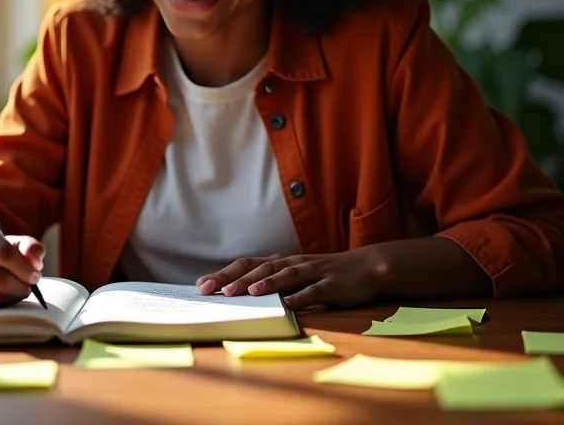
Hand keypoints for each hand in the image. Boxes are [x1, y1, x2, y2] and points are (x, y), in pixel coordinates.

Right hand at [0, 219, 44, 308]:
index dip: (23, 268)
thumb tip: (35, 261)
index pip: (3, 253)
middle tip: (29, 287)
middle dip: (19, 286)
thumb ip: (29, 247)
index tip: (35, 275)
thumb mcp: (10, 240)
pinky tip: (2, 296)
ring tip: (17, 290)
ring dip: (10, 297)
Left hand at [196, 249, 386, 309]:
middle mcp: (294, 263)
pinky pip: (316, 291)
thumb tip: (238, 294)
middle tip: (213, 290)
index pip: (247, 264)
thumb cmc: (324, 274)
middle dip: (236, 279)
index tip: (201, 285)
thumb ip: (273, 283)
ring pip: (286, 275)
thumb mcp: (296, 276)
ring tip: (247, 292)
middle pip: (261, 268)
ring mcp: (314, 272)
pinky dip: (302, 297)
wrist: (366, 267)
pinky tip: (289, 305)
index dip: (224, 273)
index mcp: (282, 262)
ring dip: (266, 284)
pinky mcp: (333, 285)